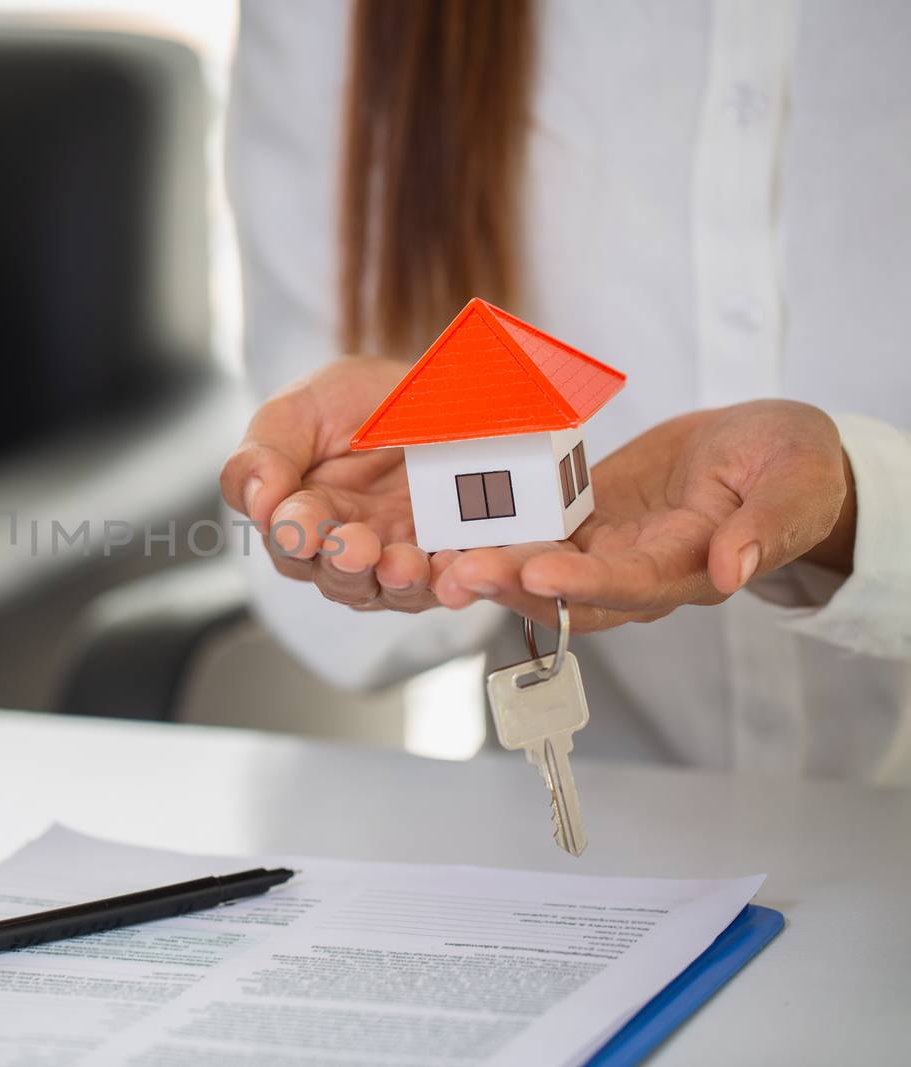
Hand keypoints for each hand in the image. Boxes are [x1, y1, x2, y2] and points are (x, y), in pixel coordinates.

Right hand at [220, 357, 556, 611]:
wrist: (433, 385)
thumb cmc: (355, 401)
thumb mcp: (300, 410)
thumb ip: (264, 454)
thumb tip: (258, 503)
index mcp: (304, 518)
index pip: (290, 543)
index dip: (294, 537)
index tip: (298, 527)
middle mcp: (351, 548)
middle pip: (340, 579)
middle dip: (346, 566)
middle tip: (354, 548)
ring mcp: (404, 557)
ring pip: (396, 591)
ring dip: (399, 583)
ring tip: (403, 565)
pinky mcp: (456, 556)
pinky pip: (457, 580)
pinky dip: (457, 580)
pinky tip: (461, 569)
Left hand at [434, 400, 855, 631]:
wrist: (766, 448)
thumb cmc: (791, 465)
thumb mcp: (792, 484)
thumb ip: (762, 528)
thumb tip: (733, 572)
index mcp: (689, 569)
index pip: (629, 587)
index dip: (582, 584)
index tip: (538, 573)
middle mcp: (637, 572)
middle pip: (566, 591)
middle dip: (512, 584)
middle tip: (460, 570)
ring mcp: (604, 550)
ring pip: (537, 566)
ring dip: (490, 563)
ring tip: (439, 553)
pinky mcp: (582, 521)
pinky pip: (532, 529)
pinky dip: (493, 527)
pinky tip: (449, 515)